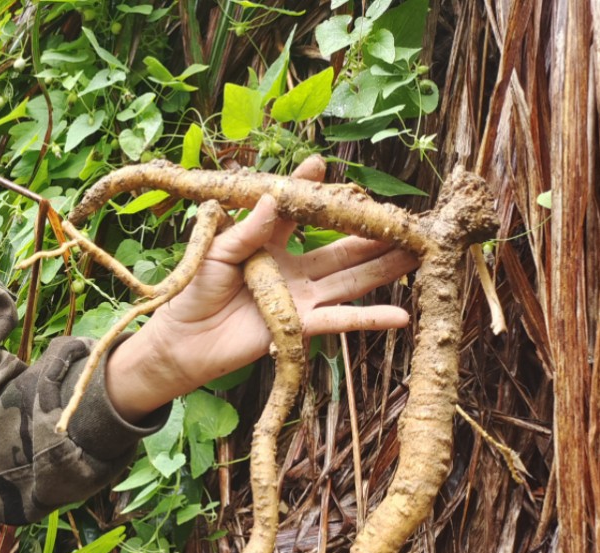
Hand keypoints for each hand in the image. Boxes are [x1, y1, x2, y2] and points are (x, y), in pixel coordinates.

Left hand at [105, 156, 419, 421]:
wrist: (181, 340)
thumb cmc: (192, 291)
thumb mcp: (217, 251)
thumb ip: (249, 228)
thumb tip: (273, 197)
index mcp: (267, 242)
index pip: (296, 212)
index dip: (310, 190)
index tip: (323, 166)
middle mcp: (291, 267)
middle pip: (340, 248)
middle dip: (372, 233)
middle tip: (406, 219)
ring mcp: (299, 297)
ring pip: (349, 278)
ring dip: (383, 267)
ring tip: (417, 252)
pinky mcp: (299, 326)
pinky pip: (338, 320)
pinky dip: (368, 319)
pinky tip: (401, 314)